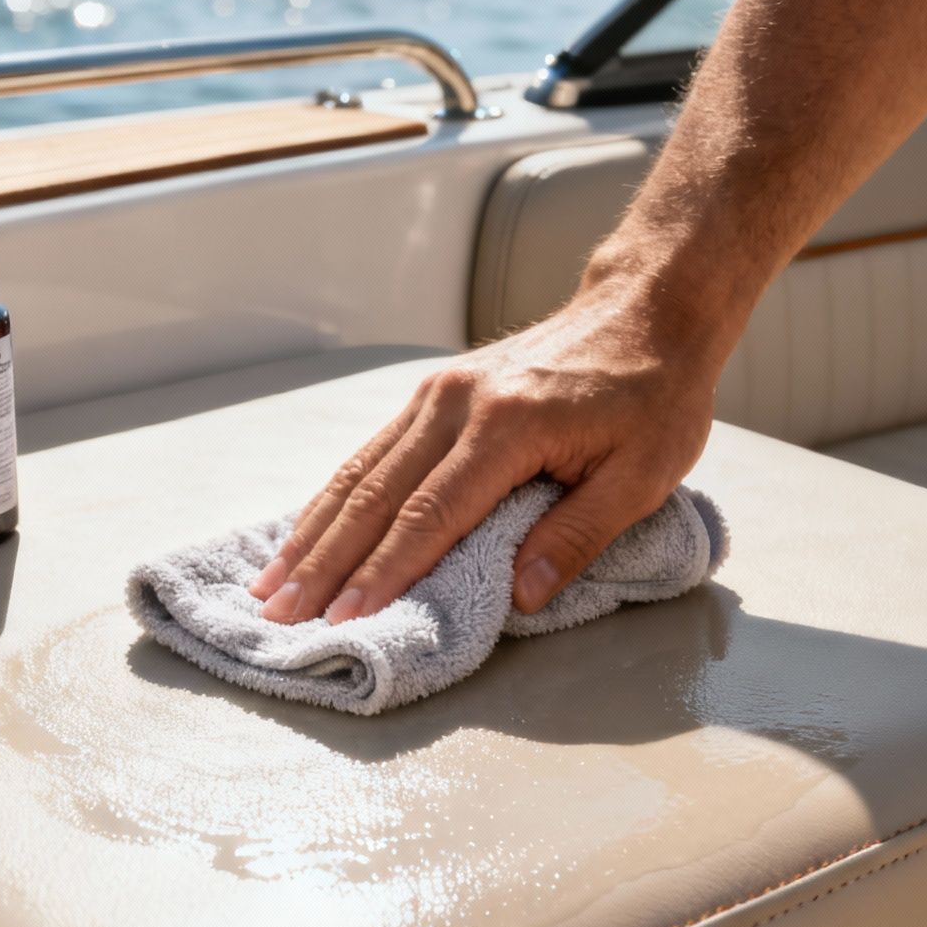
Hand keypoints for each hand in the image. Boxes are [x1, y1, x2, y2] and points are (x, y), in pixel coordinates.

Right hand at [248, 280, 723, 623]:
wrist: (648, 307)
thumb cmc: (654, 395)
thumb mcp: (644, 473)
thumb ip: (579, 535)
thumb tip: (521, 596)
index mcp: (508, 426)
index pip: (430, 514)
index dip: (385, 573)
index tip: (345, 620)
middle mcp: (457, 403)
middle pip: (376, 495)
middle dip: (326, 563)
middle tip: (281, 616)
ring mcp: (439, 392)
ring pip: (360, 471)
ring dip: (313, 533)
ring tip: (272, 585)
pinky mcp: (435, 391)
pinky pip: (371, 451)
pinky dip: (333, 499)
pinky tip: (308, 534)